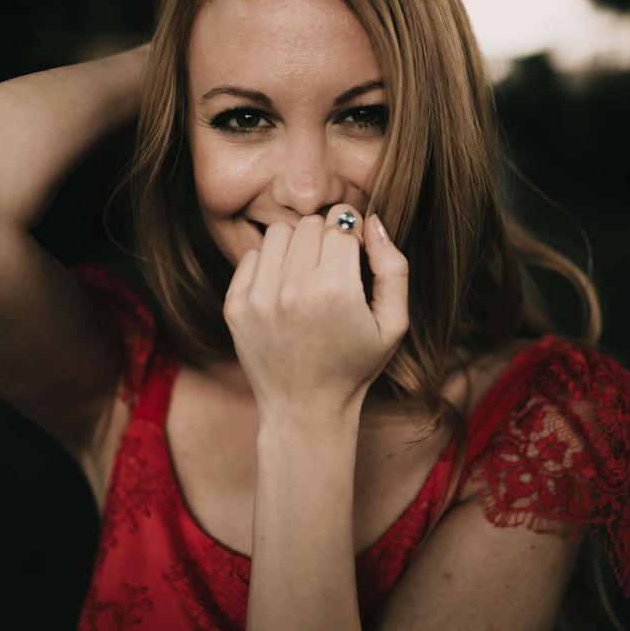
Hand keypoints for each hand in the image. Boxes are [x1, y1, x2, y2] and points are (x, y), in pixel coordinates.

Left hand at [223, 204, 409, 418]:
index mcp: (336, 291)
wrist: (304, 409)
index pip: (341, 223)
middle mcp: (293, 290)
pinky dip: (269, 265)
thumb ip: (393, 268)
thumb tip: (372, 221)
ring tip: (306, 276)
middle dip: (324, 239)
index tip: (353, 255)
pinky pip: (252, 256)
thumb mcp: (394, 324)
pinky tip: (283, 291)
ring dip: (295, 247)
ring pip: (278, 233)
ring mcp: (259, 298)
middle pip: (309, 225)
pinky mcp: (235, 306)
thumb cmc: (354, 365)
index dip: (352, 234)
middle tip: (331, 270)